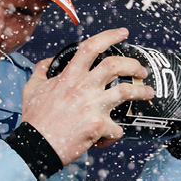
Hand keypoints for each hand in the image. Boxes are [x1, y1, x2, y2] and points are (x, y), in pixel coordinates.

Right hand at [24, 28, 154, 164]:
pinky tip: (109, 136)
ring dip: (142, 91)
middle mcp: (83, 88)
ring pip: (127, 91)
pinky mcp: (98, 126)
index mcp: (69, 77)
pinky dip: (114, 133)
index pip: (90, 47)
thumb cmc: (34, 120)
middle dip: (133, 64)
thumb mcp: (32, 89)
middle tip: (141, 70)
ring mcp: (92, 106)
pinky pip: (116, 129)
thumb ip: (41, 71)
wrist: (36, 146)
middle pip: (115, 65)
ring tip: (148, 93)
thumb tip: (49, 61)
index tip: (122, 33)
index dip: (109, 36)